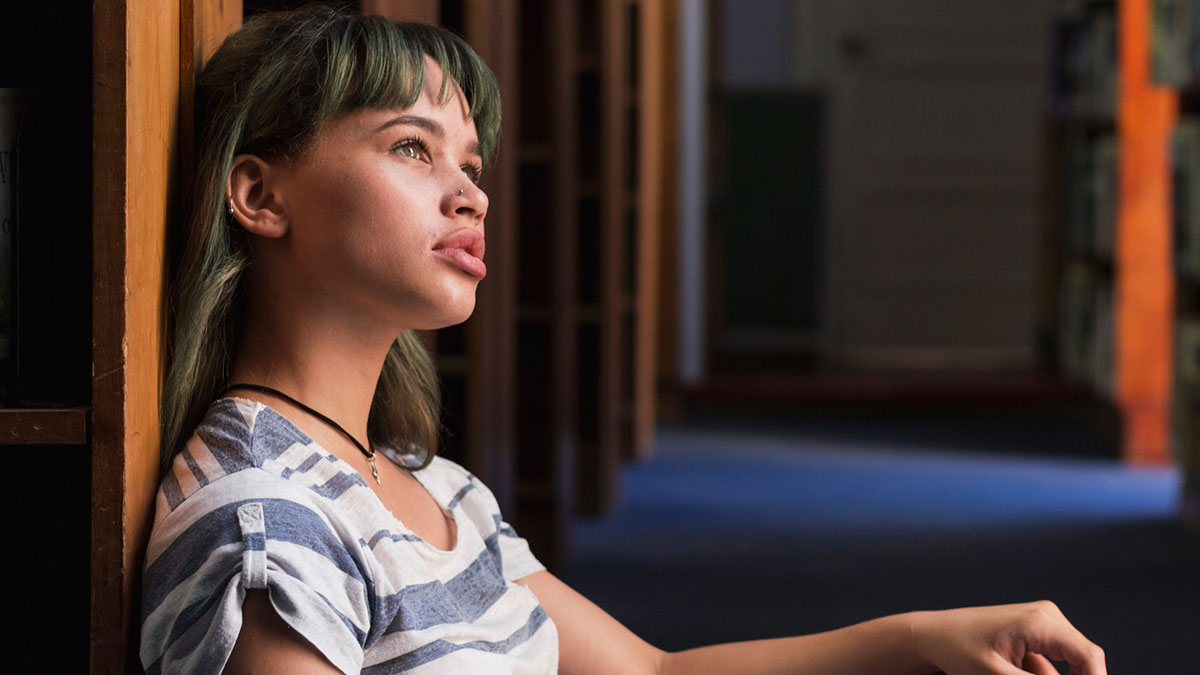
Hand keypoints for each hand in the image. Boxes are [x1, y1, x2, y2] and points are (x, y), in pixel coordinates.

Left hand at [910, 600, 1105, 674]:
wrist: (934, 634)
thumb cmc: (958, 651)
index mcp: (1040, 622)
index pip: (1089, 657)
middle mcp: (1047, 616)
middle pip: (1084, 660)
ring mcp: (1042, 620)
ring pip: (1071, 663)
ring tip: (1008, 672)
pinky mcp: (1036, 630)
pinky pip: (1054, 660)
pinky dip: (1043, 674)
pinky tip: (1014, 672)